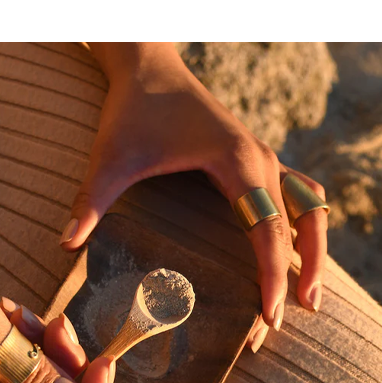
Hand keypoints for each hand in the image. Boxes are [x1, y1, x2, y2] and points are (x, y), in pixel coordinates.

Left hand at [61, 44, 326, 344]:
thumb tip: (65, 246)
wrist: (149, 65)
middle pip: (304, 221)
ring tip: (310, 295)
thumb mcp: (111, 156)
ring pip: (311, 206)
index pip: (268, 229)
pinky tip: (292, 255)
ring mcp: (264, 157)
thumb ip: (91, 200)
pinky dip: (303, 227)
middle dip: (307, 269)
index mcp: (238, 161)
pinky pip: (297, 195)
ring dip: (315, 247)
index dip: (272, 276)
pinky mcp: (256, 159)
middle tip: (304, 311)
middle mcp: (262, 159)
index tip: (269, 317)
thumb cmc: (133, 108)